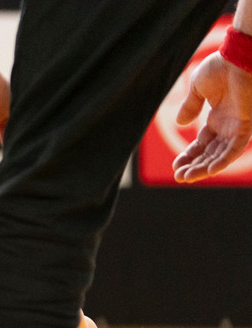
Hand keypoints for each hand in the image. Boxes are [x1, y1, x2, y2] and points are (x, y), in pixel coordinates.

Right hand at [173, 52, 251, 182]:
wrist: (238, 57)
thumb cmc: (220, 67)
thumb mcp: (197, 88)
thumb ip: (190, 107)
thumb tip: (181, 123)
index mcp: (218, 117)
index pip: (202, 143)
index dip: (189, 155)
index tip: (175, 166)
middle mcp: (228, 125)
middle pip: (210, 153)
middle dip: (194, 166)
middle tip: (178, 177)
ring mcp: (238, 127)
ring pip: (221, 155)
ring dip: (204, 168)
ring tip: (187, 178)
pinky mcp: (246, 126)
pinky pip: (235, 149)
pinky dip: (223, 161)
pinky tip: (209, 171)